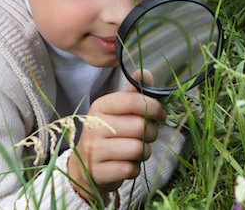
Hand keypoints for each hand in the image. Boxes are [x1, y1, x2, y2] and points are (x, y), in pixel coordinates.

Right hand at [68, 73, 164, 201]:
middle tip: (148, 135)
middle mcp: (94, 126)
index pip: (131, 101)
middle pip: (139, 126)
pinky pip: (130, 169)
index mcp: (100, 106)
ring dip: (145, 152)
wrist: (84, 168)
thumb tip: (144, 73)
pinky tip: (127, 164)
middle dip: (152, 133)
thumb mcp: (118, 112)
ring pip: (137, 149)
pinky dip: (135, 168)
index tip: (161, 114)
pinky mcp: (98, 172)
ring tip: (137, 150)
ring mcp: (93, 150)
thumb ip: (134, 93)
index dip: (153, 107)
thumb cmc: (109, 135)